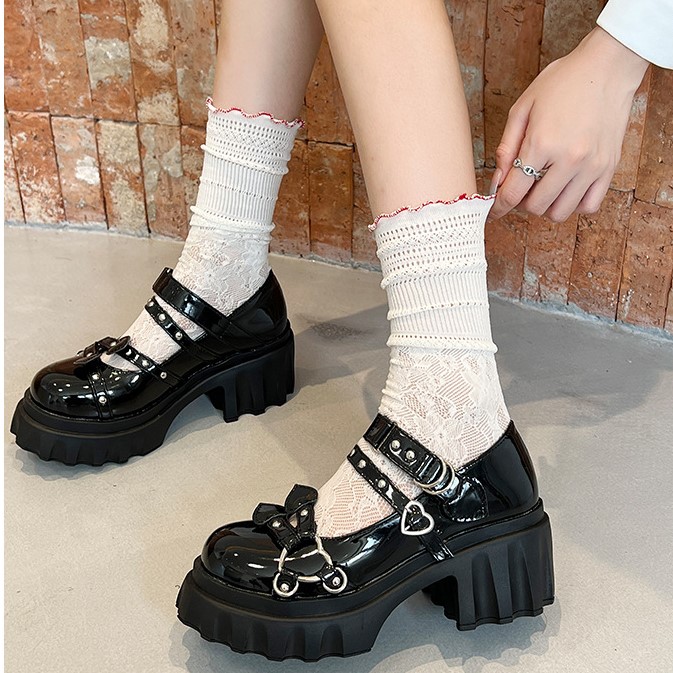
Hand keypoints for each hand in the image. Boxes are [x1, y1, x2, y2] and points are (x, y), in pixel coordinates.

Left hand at [489, 26, 648, 221]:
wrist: (608, 66)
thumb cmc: (563, 83)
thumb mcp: (523, 109)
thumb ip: (507, 148)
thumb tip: (497, 182)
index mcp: (542, 143)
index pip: (513, 193)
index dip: (499, 207)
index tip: (494, 211)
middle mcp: (569, 159)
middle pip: (536, 207)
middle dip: (521, 203)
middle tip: (521, 189)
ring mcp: (592, 166)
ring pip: (560, 212)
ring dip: (546, 206)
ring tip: (543, 187)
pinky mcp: (609, 167)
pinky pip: (589, 206)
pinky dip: (573, 204)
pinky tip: (566, 189)